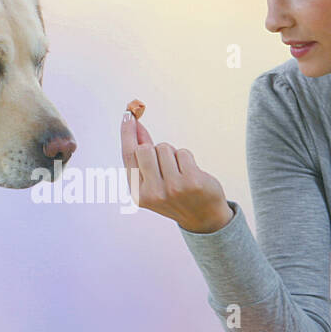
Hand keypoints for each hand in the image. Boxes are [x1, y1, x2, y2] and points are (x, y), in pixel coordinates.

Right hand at [119, 110, 231, 233]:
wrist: (203, 218)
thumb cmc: (175, 194)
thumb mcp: (153, 181)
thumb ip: (142, 156)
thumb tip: (134, 126)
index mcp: (138, 194)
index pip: (128, 156)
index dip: (127, 133)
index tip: (128, 114)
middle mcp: (152, 193)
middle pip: (145, 148)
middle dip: (155, 149)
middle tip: (165, 165)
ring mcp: (172, 188)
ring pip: (165, 148)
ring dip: (172, 155)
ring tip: (179, 172)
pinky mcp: (191, 181)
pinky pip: (183, 153)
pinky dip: (186, 158)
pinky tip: (190, 173)